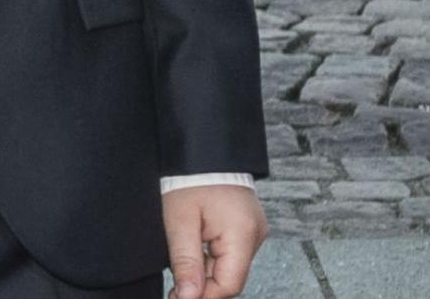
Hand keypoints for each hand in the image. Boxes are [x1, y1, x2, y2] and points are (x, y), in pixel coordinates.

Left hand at [162, 182, 264, 298]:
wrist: (202, 146)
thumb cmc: (191, 175)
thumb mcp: (180, 219)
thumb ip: (186, 260)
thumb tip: (189, 296)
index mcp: (243, 234)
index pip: (229, 284)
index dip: (204, 296)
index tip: (179, 297)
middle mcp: (255, 235)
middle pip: (230, 277)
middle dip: (203, 286)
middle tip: (175, 290)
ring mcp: (252, 231)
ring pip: (229, 266)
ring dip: (205, 272)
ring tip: (180, 272)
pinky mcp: (245, 226)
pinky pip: (230, 252)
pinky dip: (211, 258)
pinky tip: (193, 255)